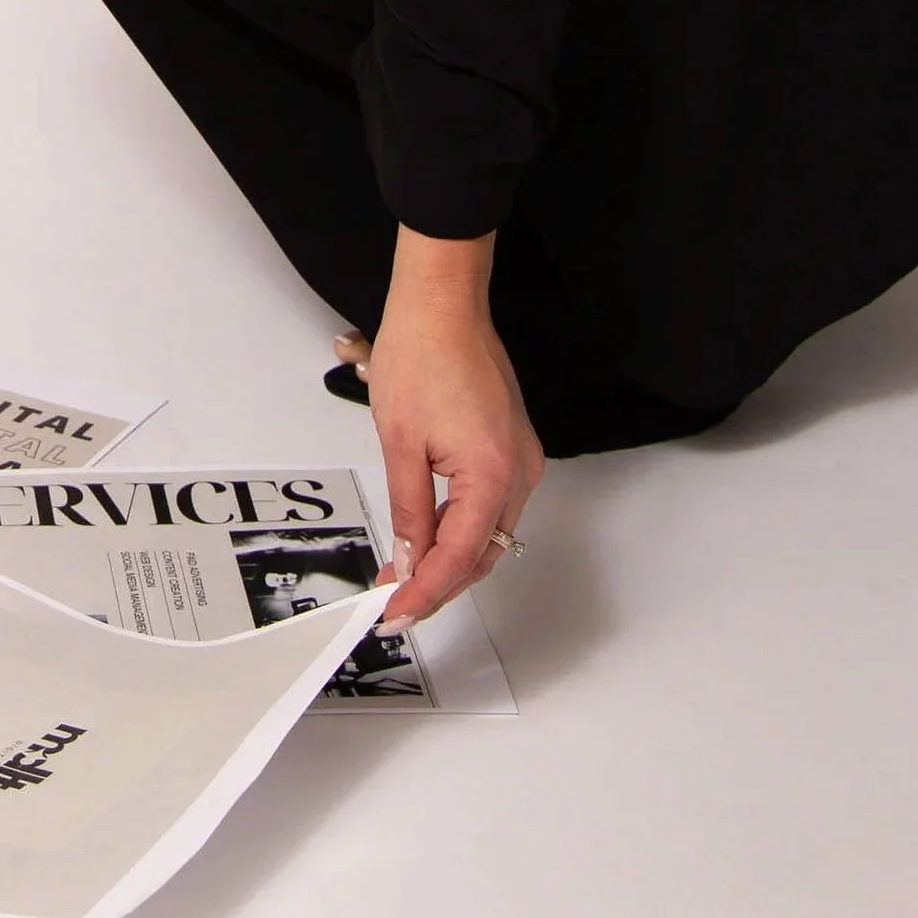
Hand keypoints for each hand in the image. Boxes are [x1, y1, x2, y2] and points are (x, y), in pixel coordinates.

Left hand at [364, 230, 542, 627]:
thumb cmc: (421, 355)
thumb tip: (408, 561)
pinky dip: (462, 529)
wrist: (442, 305)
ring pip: (490, 535)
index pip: (461, 557)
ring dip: (451, 559)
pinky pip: (493, 506)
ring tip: (404, 576)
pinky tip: (430, 538)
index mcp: (493, 474)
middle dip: (439, 584)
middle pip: (483, 554)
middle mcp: (520, 472)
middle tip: (395, 603)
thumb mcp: (401, 443)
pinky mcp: (514, 448)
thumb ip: (409, 511)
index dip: (426, 591)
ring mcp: (522, 460)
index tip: (396, 613)